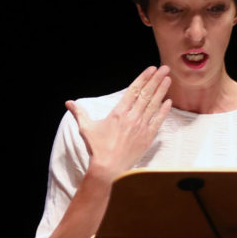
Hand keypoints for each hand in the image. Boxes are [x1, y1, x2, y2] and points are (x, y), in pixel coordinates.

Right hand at [66, 65, 171, 179]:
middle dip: (156, 80)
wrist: (108, 169)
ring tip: (168, 80)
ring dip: (161, 91)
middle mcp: (132, 117)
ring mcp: (141, 127)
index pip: (133, 91)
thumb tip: (68, 102)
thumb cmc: (97, 148)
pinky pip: (158, 121)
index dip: (143, 78)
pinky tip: (168, 102)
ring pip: (154, 105)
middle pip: (146, 94)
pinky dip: (163, 111)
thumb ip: (79, 113)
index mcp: (118, 113)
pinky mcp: (147, 138)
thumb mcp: (86, 128)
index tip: (151, 69)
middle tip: (164, 69)